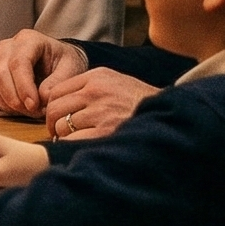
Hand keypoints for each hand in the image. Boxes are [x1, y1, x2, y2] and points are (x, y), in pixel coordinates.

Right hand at [0, 30, 87, 115]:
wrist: (56, 61)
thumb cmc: (63, 62)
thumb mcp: (70, 69)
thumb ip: (57, 82)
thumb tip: (41, 98)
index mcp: (28, 40)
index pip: (18, 62)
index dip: (24, 86)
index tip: (34, 105)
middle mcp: (7, 47)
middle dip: (14, 98)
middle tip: (33, 111)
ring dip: (8, 104)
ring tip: (30, 110)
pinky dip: (1, 105)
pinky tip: (18, 108)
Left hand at [40, 67, 154, 139]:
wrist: (170, 115)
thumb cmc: (140, 103)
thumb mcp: (115, 83)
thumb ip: (89, 88)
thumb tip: (58, 103)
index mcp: (96, 77)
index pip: (56, 91)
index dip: (54, 107)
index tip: (59, 118)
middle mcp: (95, 92)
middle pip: (54, 108)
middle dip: (54, 123)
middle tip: (61, 133)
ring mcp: (100, 112)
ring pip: (61, 125)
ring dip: (63, 136)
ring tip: (75, 140)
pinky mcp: (106, 132)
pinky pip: (71, 140)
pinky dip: (71, 146)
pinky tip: (80, 148)